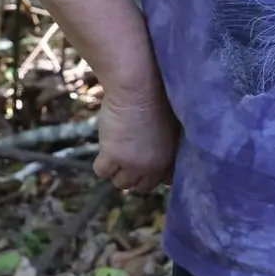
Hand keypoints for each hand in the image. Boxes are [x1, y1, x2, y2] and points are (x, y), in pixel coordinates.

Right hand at [94, 76, 178, 194]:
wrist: (138, 89)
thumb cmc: (157, 98)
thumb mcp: (172, 126)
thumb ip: (168, 146)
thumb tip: (160, 155)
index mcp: (170, 158)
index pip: (163, 182)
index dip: (153, 173)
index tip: (145, 164)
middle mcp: (152, 167)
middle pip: (141, 186)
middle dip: (136, 174)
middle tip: (128, 157)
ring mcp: (132, 164)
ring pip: (121, 183)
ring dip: (118, 170)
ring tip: (117, 152)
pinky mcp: (112, 157)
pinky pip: (102, 172)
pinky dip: (102, 164)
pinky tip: (105, 150)